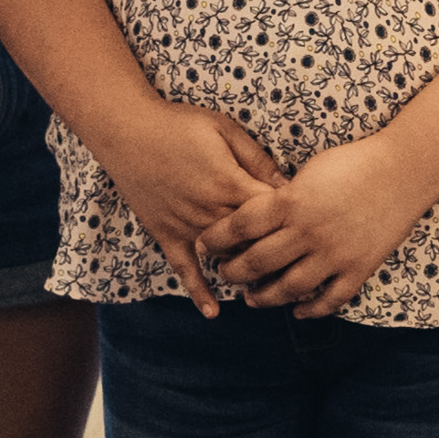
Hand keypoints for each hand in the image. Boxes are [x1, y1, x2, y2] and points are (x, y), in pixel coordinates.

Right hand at [105, 101, 286, 308]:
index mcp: (231, 185)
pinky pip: (184, 268)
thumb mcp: (225, 130)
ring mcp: (188, 227)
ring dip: (248, 270)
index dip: (296, 217)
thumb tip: (287, 184)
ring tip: (274, 283)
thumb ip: (256, 159)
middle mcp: (211, 212)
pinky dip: (198, 290)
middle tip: (301, 260)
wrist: (126, 131)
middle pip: (255, 242)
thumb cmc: (179, 124)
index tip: (312, 221)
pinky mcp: (166, 234)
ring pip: (227, 258)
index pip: (275, 212)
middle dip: (279, 251)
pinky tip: (212, 312)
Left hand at [196, 133, 429, 316]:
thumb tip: (258, 213)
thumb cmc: (355, 162)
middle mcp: (308, 232)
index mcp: (291, 202)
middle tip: (226, 273)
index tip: (204, 245)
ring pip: (289, 288)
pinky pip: (330, 298)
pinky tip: (298, 310)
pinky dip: (311, 309)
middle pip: (257, 262)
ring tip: (253, 299)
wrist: (405, 170)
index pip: (239, 226)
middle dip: (234, 272)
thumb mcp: (310, 170)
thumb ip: (282, 195)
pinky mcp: (358, 268)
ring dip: (265, 297)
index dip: (216, 239)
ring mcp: (334, 254)